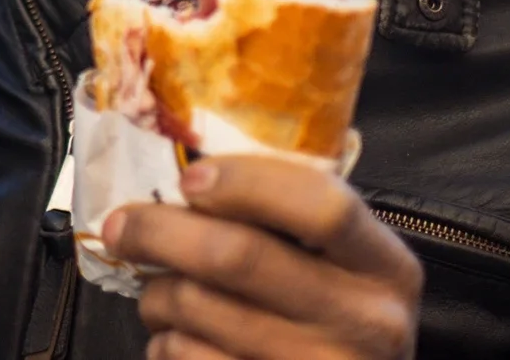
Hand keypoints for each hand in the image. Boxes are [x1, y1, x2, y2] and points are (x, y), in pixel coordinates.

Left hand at [104, 157, 422, 359]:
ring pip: (198, 308)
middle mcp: (366, 322)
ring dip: (156, 294)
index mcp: (386, 267)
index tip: (190, 177)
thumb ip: (290, 221)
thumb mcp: (342, 267)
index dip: (247, 183)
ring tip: (159, 291)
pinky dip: (164, 343)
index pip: (323, 205)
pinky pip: (187, 357)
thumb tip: (186, 169)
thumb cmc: (332, 319)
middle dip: (160, 231)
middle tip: (123, 225)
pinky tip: (176, 338)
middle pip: (238, 256)